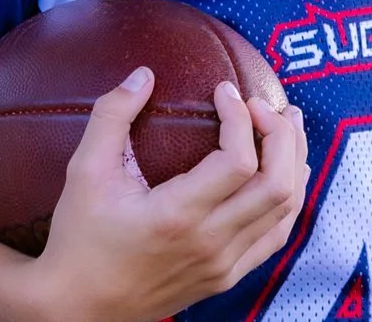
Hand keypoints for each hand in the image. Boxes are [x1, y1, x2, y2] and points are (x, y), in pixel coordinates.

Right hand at [28, 67, 307, 321]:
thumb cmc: (80, 236)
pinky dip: (287, 197)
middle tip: (265, 104)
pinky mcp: (225, 277)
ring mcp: (222, 265)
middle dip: (282, 135)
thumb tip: (144, 73)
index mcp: (178, 216)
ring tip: (286, 124)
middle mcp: (209, 244)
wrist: (78, 307)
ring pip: (285, 211)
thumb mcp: (85, 170)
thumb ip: (112, 114)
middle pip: (277, 185)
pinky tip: (281, 170)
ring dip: (293, 162)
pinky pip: (274, 235)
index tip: (224, 90)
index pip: (238, 162)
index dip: (240, 117)